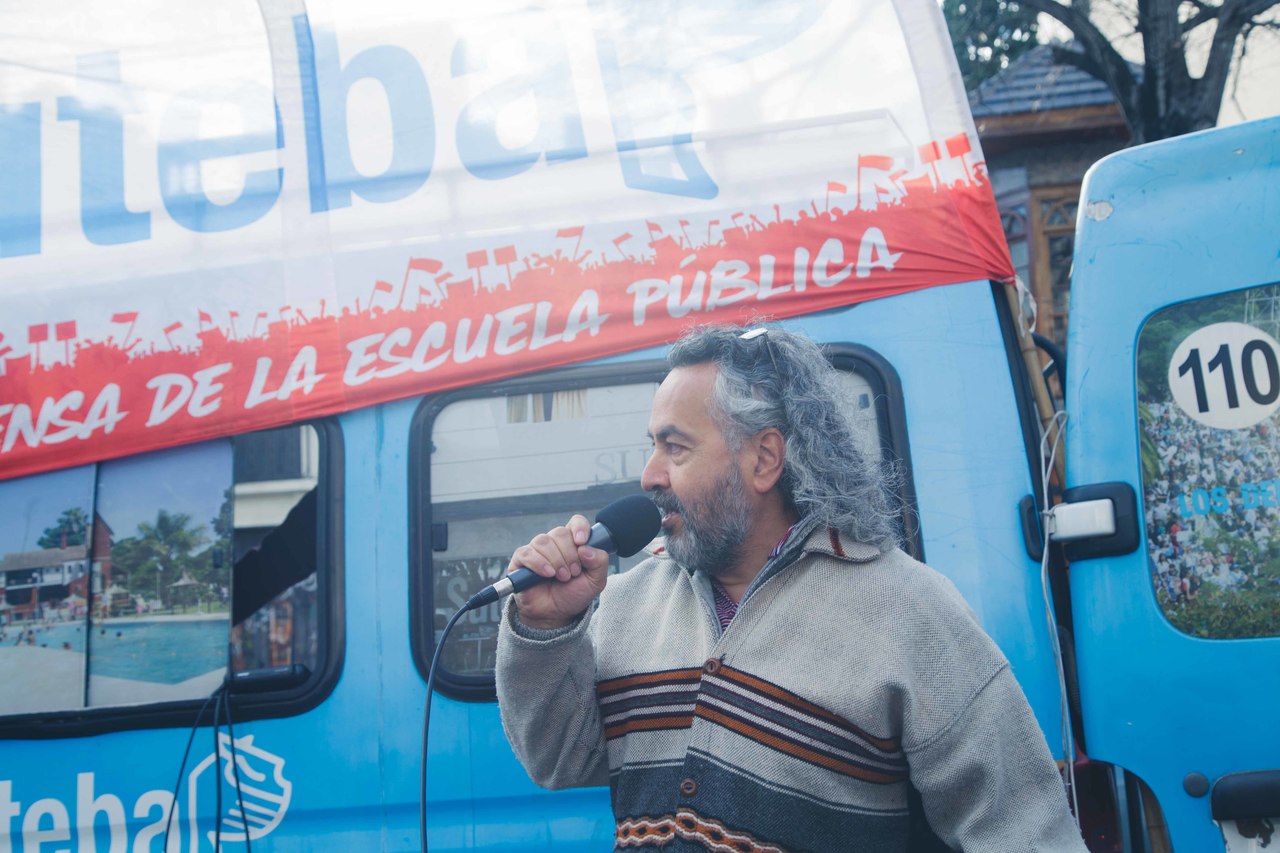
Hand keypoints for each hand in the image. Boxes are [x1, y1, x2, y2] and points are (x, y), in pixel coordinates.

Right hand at [509, 515, 609, 629]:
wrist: (554, 615)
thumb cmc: (573, 595)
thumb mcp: (596, 581)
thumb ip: (600, 562)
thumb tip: (586, 548)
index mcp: (573, 543)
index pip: (576, 522)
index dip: (579, 528)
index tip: (581, 542)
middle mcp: (554, 543)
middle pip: (560, 532)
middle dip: (569, 554)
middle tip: (573, 573)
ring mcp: (536, 550)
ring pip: (544, 541)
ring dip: (556, 561)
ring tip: (562, 577)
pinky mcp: (521, 560)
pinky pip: (527, 553)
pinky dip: (538, 563)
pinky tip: (547, 574)